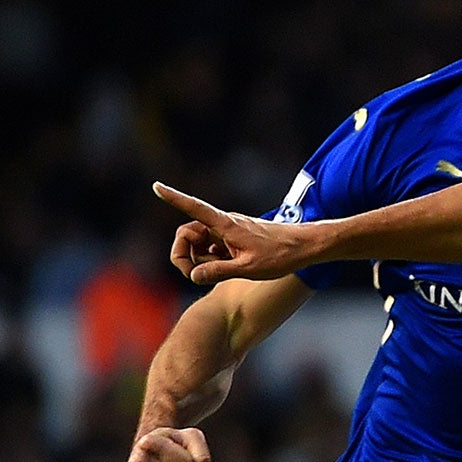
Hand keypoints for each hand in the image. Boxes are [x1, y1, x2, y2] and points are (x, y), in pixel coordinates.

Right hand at [157, 183, 319, 284]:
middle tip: (194, 275)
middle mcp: (224, 224)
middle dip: (184, 254)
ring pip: (200, 243)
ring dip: (199, 260)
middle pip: (188, 233)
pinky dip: (212, 260)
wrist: (305, 247)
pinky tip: (227, 269)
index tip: (156, 186)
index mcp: (225, 225)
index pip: (194, 207)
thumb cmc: (280, 255)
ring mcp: (229, 231)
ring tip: (219, 273)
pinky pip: (212, 248)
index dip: (174, 198)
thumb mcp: (248, 269)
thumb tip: (193, 275)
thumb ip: (218, 272)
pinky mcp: (235, 239)